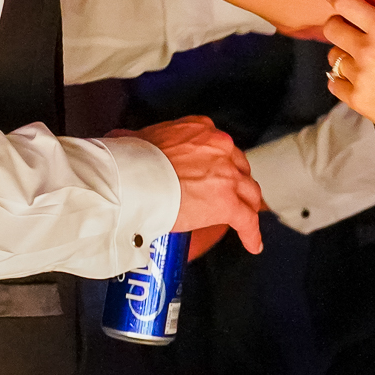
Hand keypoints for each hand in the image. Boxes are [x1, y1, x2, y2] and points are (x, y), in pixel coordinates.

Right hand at [123, 115, 263, 255]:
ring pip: (249, 192)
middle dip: (236, 183)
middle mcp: (219, 148)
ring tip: (244, 219)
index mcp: (200, 130)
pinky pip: (247, 220)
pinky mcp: (228, 203)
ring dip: (247, 206)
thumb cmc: (131, 161)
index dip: (220, 164)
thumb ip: (137, 139)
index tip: (215, 173)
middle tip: (229, 196)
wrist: (133, 179)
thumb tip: (121, 140)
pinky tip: (252, 244)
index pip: (220, 148)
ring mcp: (227, 175)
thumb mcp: (135, 138)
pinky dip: (251, 233)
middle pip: (239, 168)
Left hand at [322, 0, 374, 151]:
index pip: (346, 3)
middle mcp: (366, 51)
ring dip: (341, 51)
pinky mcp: (357, 100)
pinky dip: (340, 79)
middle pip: (331, 28)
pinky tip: (354, 78)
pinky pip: (334, 83)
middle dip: (338, 23)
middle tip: (350, 26)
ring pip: (333, 56)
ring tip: (356, 55)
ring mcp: (359, 78)